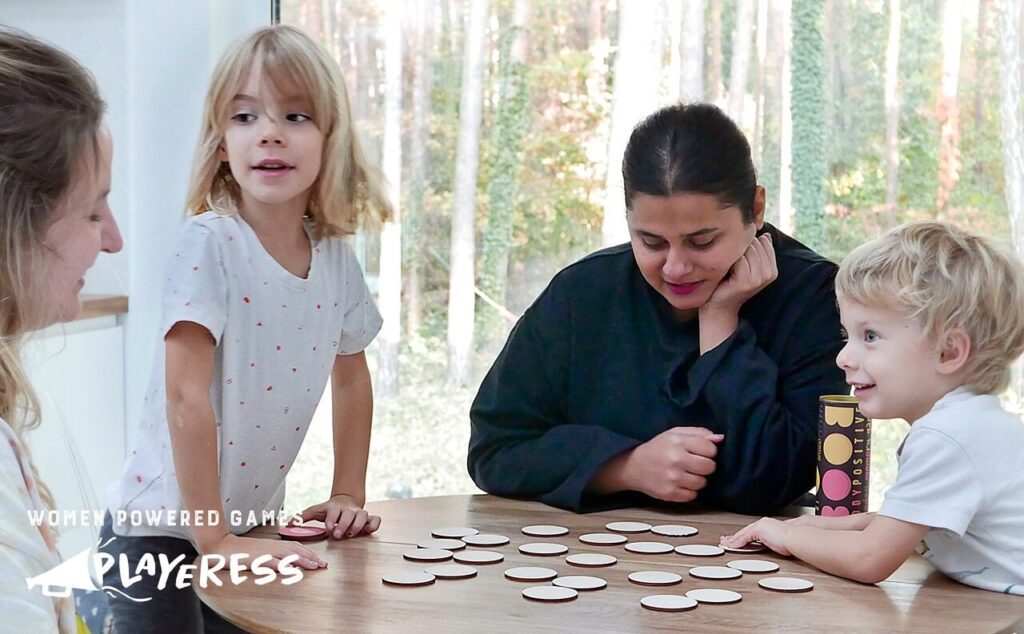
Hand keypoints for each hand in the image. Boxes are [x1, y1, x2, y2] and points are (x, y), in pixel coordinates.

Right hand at [209, 534, 326, 570]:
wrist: (223, 546)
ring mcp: (265, 552)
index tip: (319, 560)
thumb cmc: (241, 551)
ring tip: (315, 566)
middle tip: (323, 564)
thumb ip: (274, 557)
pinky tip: (291, 570)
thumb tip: (287, 565)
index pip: (296, 547)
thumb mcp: (261, 553)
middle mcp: (272, 547)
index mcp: (274, 545)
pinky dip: (282, 566)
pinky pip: (271, 562)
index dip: (309, 553)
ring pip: (288, 555)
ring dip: (302, 560)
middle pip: (296, 550)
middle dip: (311, 557)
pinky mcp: (256, 559)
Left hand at [301, 494, 380, 539]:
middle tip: (338, 534)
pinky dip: (374, 525)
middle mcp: (348, 509)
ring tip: (351, 533)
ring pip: (363, 515)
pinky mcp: (368, 518)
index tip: (328, 527)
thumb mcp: (316, 511)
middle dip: (344, 524)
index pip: (334, 511)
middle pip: (349, 514)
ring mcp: (359, 513)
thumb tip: (287, 524)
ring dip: (358, 525)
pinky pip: (375, 519)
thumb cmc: (330, 509)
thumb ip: (302, 517)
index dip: (332, 519)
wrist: (345, 500)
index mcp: (335, 507)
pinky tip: (368, 531)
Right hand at [623, 427, 722, 502]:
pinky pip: (693, 495)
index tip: (699, 452)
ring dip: (697, 479)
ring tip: (685, 474)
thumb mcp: (675, 433)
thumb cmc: (658, 447)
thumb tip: (721, 438)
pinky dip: (689, 491)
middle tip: (693, 464)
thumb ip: (699, 433)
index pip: (711, 449)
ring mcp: (673, 478)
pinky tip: (679, 483)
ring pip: (702, 483)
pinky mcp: (669, 493)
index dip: (708, 451)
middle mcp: (676, 459)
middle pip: (710, 467)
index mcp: (678, 441)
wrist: (633, 466)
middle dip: (704, 466)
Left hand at [701, 233, 777, 316]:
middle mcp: (769, 274)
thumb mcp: (748, 265)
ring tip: (729, 267)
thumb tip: (766, 235)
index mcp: (772, 270)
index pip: (764, 241)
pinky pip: (739, 259)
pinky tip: (725, 272)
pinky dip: (729, 261)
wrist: (718, 306)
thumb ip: (758, 251)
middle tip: (731, 264)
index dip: (747, 244)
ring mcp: (758, 278)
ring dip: (734, 254)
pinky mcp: (746, 281)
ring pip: (748, 249)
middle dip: (740, 248)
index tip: (738, 259)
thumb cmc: (729, 282)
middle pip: (755, 243)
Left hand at [720, 517, 791, 556]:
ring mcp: (760, 526)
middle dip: (734, 537)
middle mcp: (763, 523)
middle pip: (745, 531)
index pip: (752, 532)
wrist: (798, 537)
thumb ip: (774, 543)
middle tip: (725, 541)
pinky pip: (744, 538)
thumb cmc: (794, 541)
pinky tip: (731, 546)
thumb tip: (775, 547)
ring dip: (733, 540)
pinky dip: (737, 543)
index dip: (743, 537)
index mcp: (769, 525)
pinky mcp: (758, 530)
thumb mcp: (781, 542)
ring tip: (725, 544)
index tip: (736, 541)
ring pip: (742, 534)